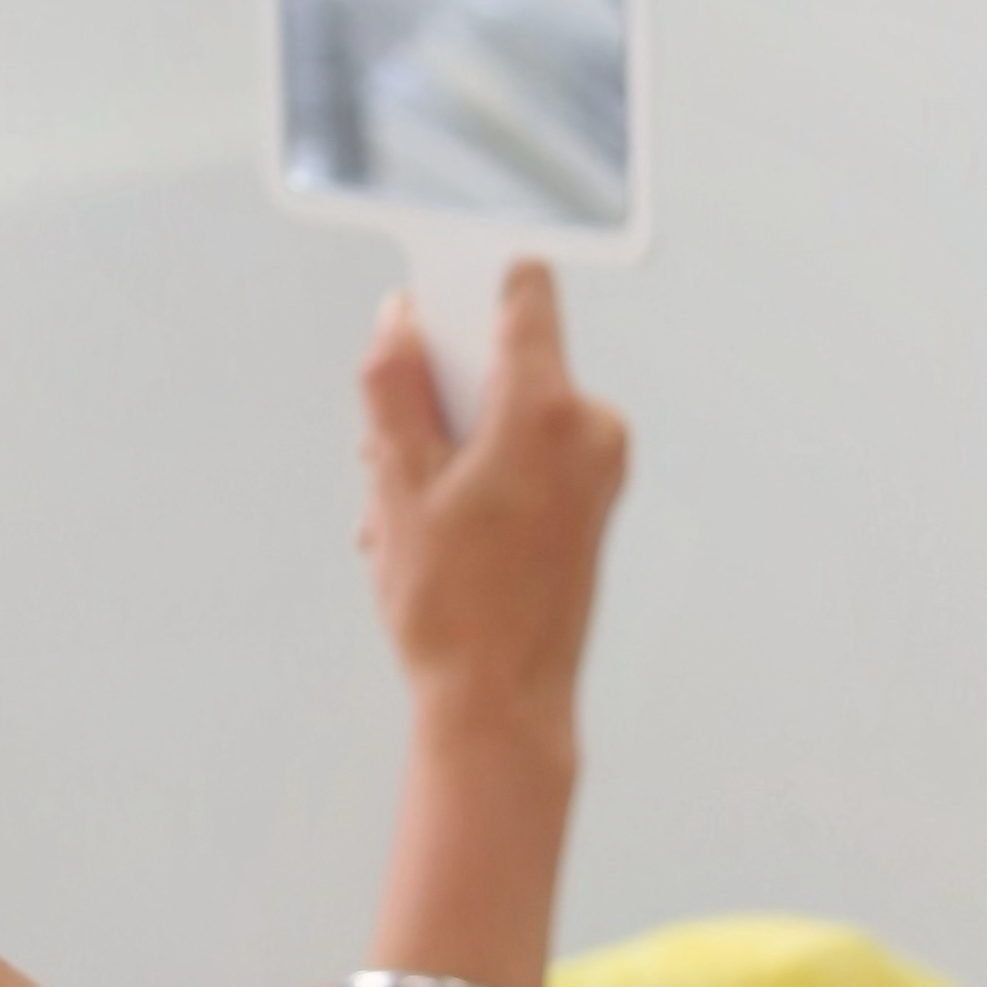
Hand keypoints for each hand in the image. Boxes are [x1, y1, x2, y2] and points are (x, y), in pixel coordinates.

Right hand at [357, 266, 628, 730]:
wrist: (502, 706)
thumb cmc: (452, 607)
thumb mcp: (397, 485)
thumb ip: (395, 388)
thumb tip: (399, 320)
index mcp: (548, 410)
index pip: (523, 291)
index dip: (466, 280)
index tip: (424, 296)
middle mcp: (589, 429)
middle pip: (503, 360)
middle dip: (438, 390)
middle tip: (388, 455)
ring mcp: (598, 467)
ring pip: (507, 410)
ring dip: (448, 441)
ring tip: (404, 514)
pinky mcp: (592, 499)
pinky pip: (527, 450)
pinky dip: (478, 470)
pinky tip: (433, 529)